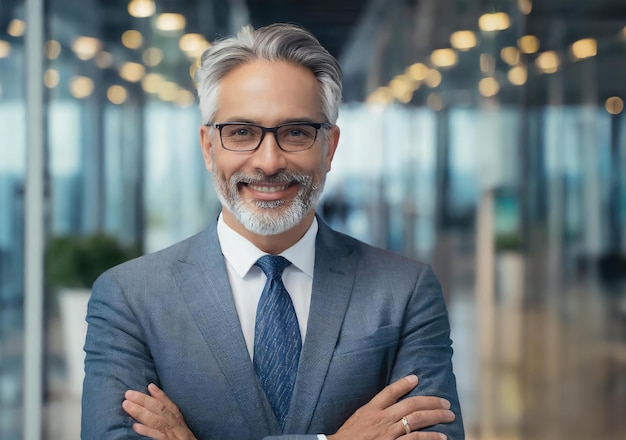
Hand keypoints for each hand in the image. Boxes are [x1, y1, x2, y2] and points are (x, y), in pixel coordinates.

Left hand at [122, 383, 196, 439]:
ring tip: (126, 405)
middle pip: (161, 410)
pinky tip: (135, 426)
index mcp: (180, 423)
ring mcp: (174, 436)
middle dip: (144, 400)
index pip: (171, 406)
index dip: (160, 395)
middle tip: (128, 393)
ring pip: (158, 421)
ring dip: (141, 412)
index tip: (149, 385)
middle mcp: (178, 427)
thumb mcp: (181, 431)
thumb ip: (171, 421)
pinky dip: (147, 431)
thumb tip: (156, 408)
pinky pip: (159, 437)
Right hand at [328, 375, 454, 439]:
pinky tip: (442, 437)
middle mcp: (381, 419)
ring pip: (416, 420)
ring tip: (449, 415)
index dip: (403, 384)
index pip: (389, 392)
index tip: (415, 378)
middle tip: (445, 402)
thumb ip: (372, 411)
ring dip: (435, 416)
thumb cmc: (348, 437)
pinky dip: (430, 438)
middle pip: (410, 405)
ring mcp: (388, 433)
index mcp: (371, 410)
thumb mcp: (357, 418)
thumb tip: (387, 404)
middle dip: (430, 402)